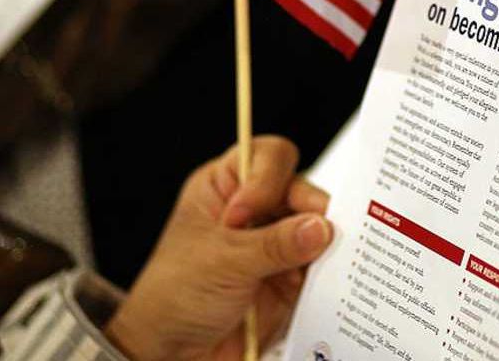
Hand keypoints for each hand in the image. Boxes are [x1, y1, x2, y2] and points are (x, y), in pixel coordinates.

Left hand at [105, 136, 332, 359]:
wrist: (172, 354)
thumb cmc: (173, 297)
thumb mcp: (222, 262)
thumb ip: (275, 243)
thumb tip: (321, 226)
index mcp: (225, 188)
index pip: (266, 157)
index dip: (268, 178)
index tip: (249, 213)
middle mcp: (254, 211)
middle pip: (301, 191)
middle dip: (309, 213)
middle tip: (317, 236)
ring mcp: (275, 245)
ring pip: (317, 228)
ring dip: (321, 246)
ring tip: (310, 267)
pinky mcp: (290, 278)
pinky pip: (321, 266)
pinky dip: (326, 274)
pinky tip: (317, 286)